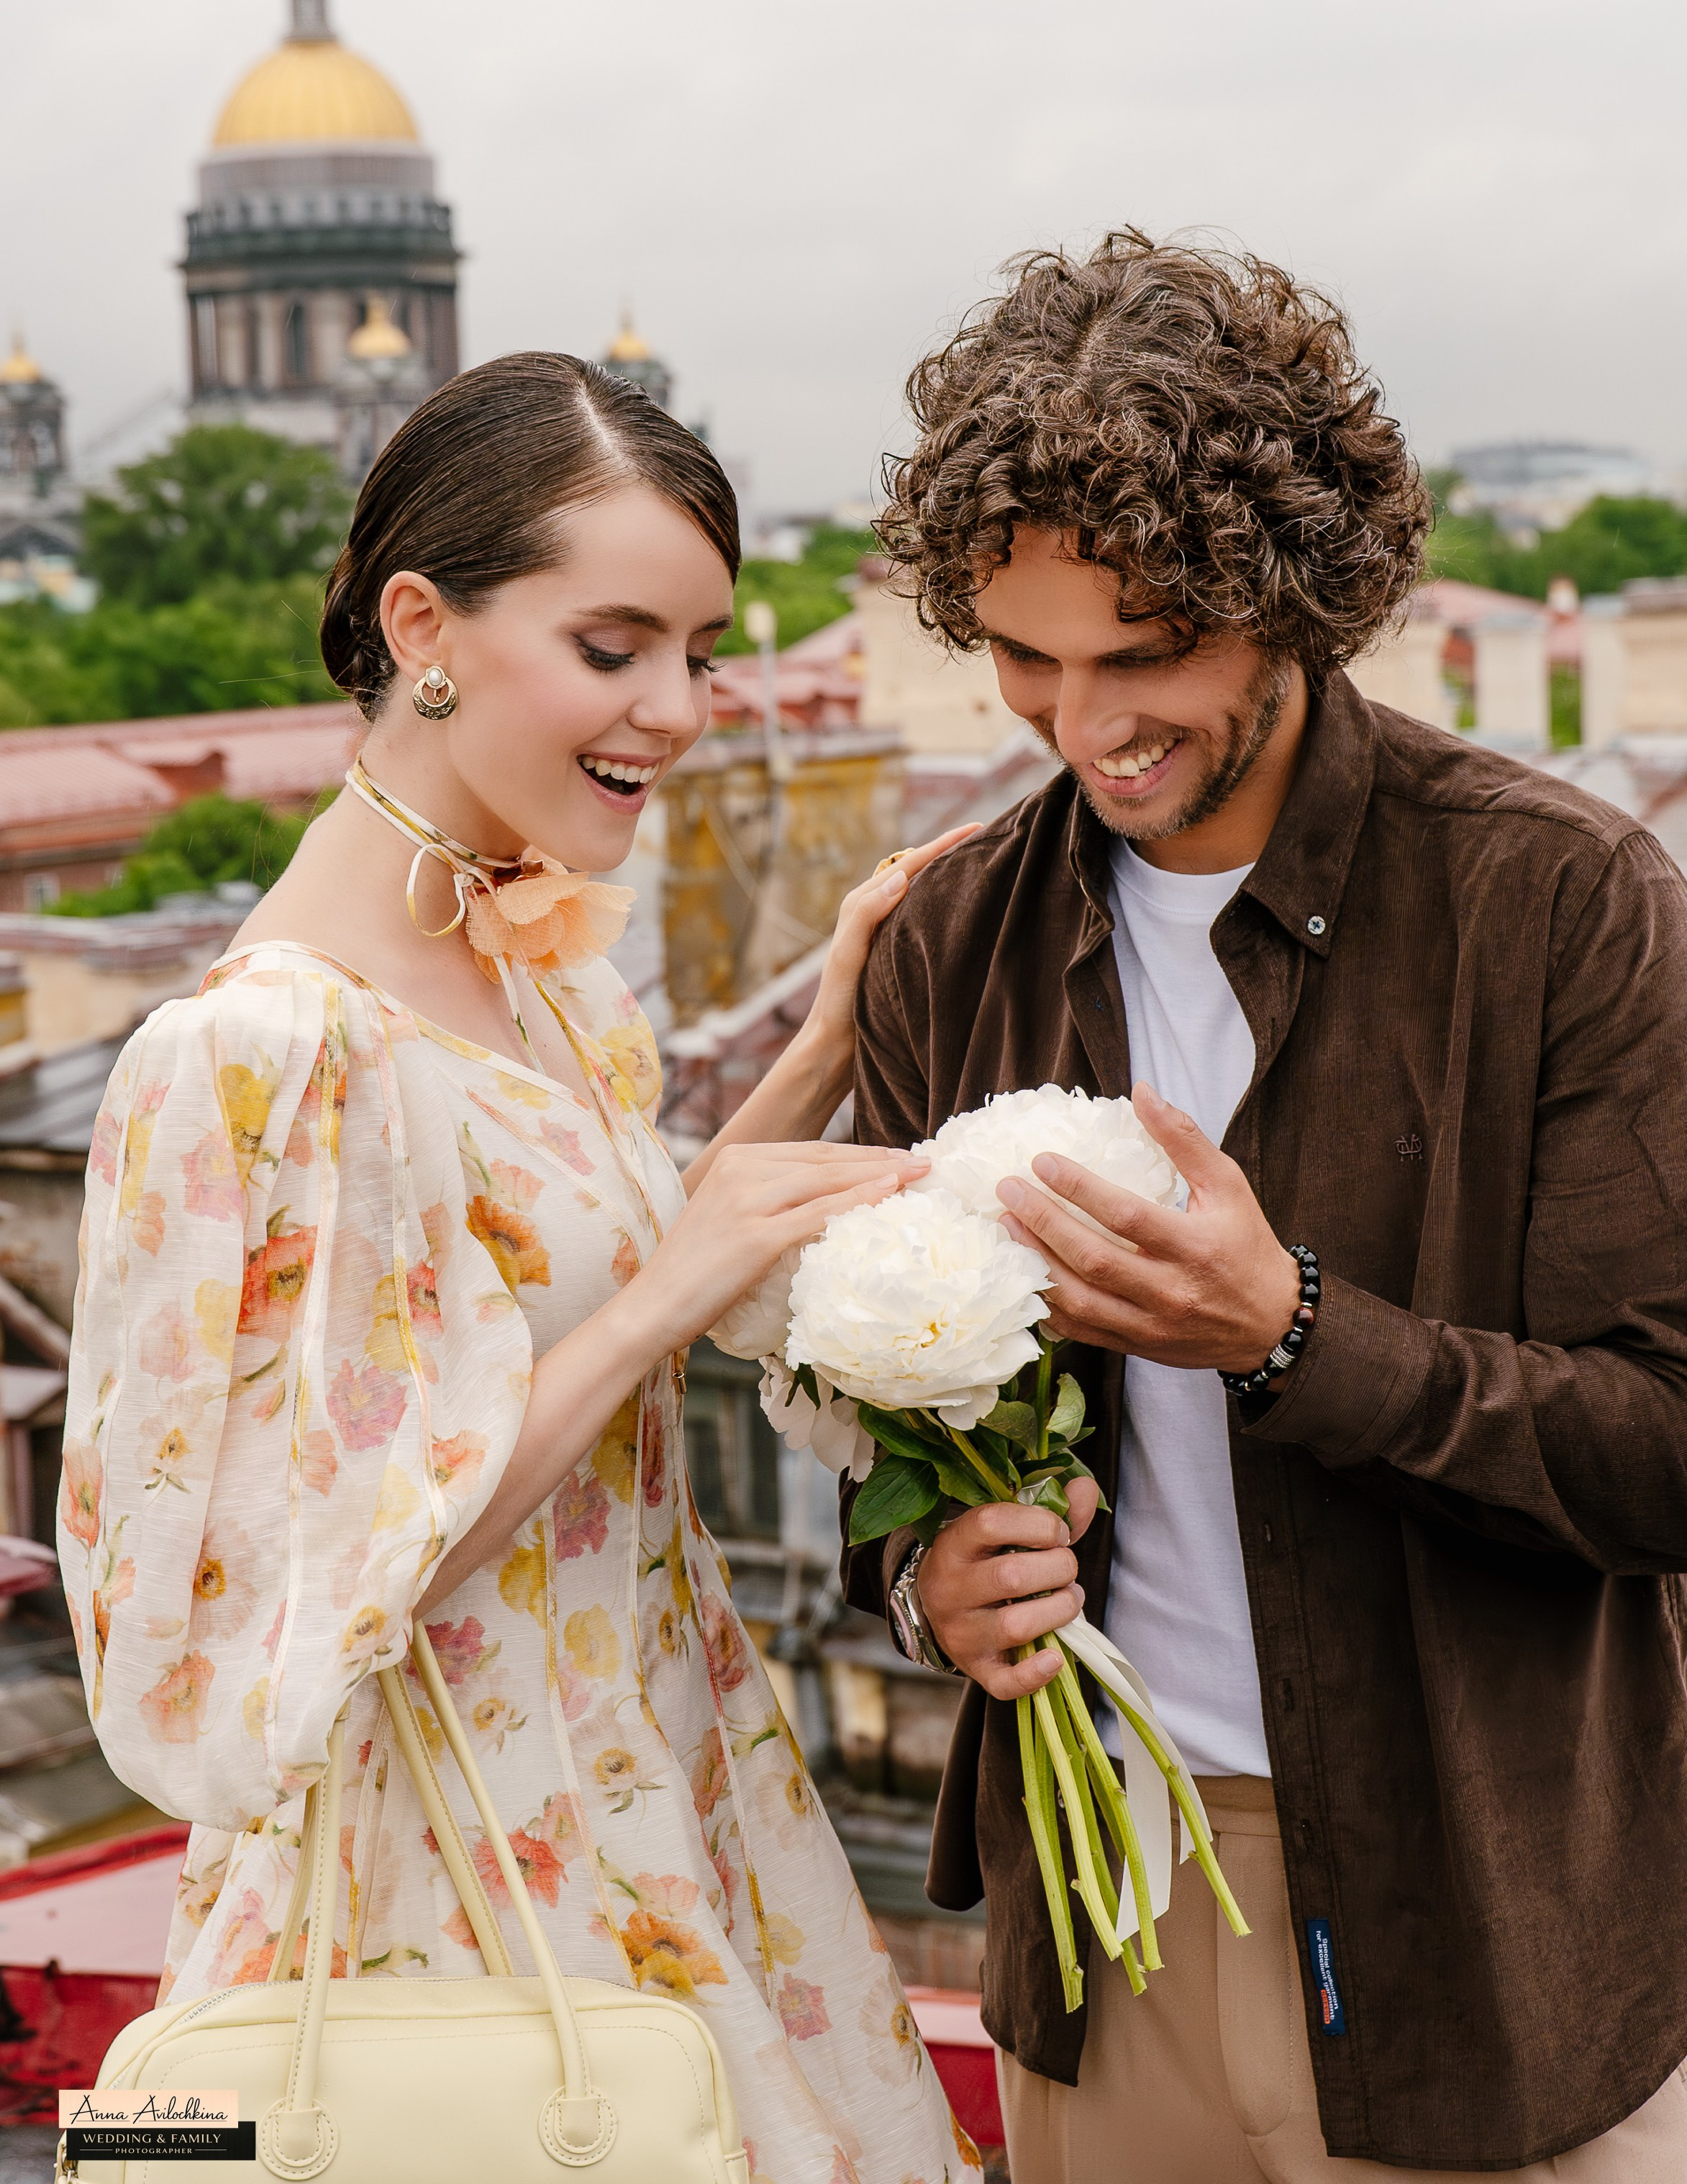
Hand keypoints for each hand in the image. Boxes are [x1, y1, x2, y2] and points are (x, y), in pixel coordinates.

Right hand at [631, 1141, 927, 1356]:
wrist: (651, 1306)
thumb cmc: (695, 1273)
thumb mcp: (731, 1219)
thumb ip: (769, 1202)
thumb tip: (824, 1205)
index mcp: (736, 1159)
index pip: (813, 1151)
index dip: (861, 1154)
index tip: (898, 1159)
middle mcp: (741, 1170)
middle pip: (826, 1160)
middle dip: (880, 1160)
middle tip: (923, 1163)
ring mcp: (747, 1201)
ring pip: (828, 1180)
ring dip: (880, 1176)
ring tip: (918, 1176)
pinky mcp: (755, 1236)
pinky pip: (818, 1214)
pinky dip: (857, 1201)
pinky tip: (888, 1195)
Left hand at [799, 827, 980, 1069]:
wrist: (834, 1043)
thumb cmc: (839, 1001)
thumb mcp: (848, 954)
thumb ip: (869, 913)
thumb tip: (903, 877)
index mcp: (862, 903)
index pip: (909, 864)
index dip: (943, 845)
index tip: (977, 828)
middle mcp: (874, 910)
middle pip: (917, 870)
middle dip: (949, 852)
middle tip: (988, 839)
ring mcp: (886, 930)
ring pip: (922, 891)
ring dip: (947, 875)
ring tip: (982, 864)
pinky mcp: (895, 950)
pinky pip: (923, 915)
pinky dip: (943, 903)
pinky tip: (963, 908)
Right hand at [916, 1475, 1100, 1698]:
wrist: (937, 1607)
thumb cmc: (983, 1561)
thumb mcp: (1004, 1531)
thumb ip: (1048, 1512)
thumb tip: (1086, 1488)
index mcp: (953, 1544)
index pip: (992, 1523)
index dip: (1039, 1524)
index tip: (1058, 1532)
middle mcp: (949, 1588)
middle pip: (1011, 1577)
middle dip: (1058, 1569)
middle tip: (1067, 1569)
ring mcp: (960, 1633)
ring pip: (1015, 1626)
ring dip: (1059, 1611)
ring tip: (1069, 1601)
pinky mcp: (975, 1668)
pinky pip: (1005, 1682)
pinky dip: (1035, 1674)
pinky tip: (1055, 1657)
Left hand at [996, 1082, 1299, 1372]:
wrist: (1272, 1324)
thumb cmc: (1245, 1246)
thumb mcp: (1226, 1185)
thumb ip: (1183, 1138)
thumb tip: (1140, 1090)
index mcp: (1194, 1247)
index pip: (1127, 1216)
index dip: (1079, 1188)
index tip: (1041, 1162)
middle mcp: (1171, 1291)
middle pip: (1094, 1259)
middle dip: (1044, 1223)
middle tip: (1008, 1191)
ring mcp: (1151, 1325)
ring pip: (1080, 1301)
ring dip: (1037, 1264)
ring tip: (1007, 1228)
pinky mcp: (1138, 1347)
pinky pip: (1082, 1332)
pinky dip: (1049, 1307)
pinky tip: (1026, 1276)